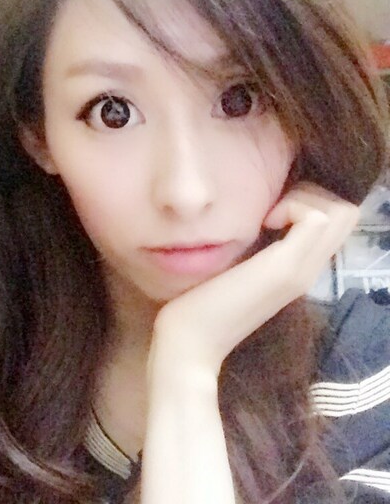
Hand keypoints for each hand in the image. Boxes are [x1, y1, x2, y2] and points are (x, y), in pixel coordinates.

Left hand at [148, 182, 359, 390]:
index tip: (268, 212)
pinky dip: (293, 207)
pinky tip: (263, 222)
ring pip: (341, 211)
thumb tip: (249, 220)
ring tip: (269, 217)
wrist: (190, 341)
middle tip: (271, 210)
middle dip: (311, 195)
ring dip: (305, 200)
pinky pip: (317, 217)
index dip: (307, 202)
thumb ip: (251, 249)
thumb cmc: (199, 303)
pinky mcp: (286, 268)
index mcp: (297, 268)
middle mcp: (308, 270)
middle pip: (346, 213)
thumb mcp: (234, 268)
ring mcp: (301, 270)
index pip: (334, 222)